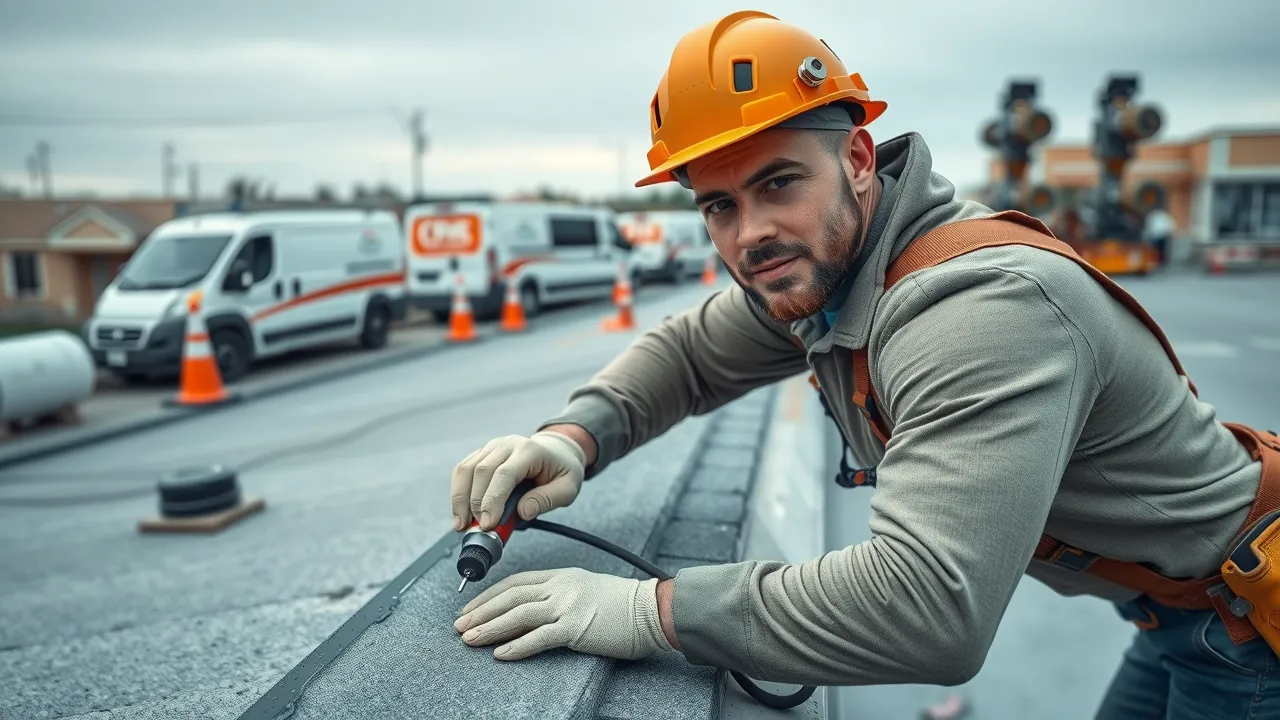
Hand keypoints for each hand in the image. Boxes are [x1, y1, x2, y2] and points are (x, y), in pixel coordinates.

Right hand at [451, 431, 586, 530]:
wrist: (556, 451)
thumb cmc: (562, 470)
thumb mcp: (567, 488)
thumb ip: (547, 500)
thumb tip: (522, 511)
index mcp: (529, 451)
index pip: (504, 474)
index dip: (492, 500)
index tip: (487, 524)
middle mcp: (507, 444)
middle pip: (481, 471)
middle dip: (474, 503)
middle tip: (475, 529)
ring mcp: (491, 447)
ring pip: (466, 469)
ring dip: (460, 499)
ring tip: (462, 524)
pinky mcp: (481, 454)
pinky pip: (462, 470)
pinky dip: (457, 492)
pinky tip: (460, 512)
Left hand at [454, 568, 672, 660]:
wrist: (651, 609)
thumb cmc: (623, 605)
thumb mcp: (586, 589)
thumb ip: (562, 595)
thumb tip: (537, 611)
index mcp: (562, 576)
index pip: (516, 582)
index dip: (489, 595)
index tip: (470, 608)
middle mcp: (560, 587)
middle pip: (510, 596)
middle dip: (480, 612)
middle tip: (458, 626)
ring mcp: (567, 606)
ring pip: (518, 614)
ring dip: (490, 627)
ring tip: (469, 639)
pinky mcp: (576, 627)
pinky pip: (540, 637)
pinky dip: (517, 646)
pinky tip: (500, 654)